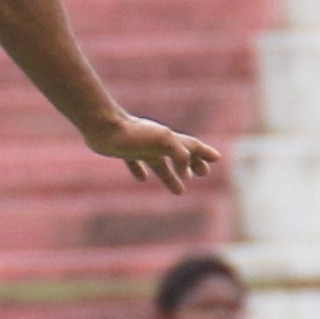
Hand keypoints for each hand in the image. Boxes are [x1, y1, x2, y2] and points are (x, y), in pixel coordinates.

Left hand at [84, 111, 218, 194]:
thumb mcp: (163, 141)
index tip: (216, 159)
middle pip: (178, 154)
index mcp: (168, 138)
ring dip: (170, 176)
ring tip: (180, 191)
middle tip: (203, 174)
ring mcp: (139, 145)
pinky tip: (142, 178)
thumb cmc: (133, 133)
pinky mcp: (122, 150)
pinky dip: (140, 170)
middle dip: (192, 164)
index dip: (204, 153)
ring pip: (159, 162)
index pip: (191, 146)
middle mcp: (155, 141)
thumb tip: (186, 175)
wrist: (102, 126)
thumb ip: (180, 154)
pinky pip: (134, 161)